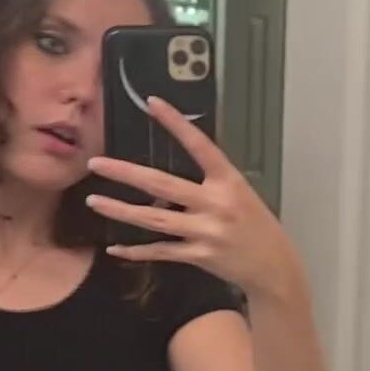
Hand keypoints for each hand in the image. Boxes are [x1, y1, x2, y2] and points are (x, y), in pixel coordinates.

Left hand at [86, 97, 306, 301]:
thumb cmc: (257, 226)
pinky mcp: (199, 255)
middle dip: (126, 173)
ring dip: (121, 210)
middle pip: (163, 185)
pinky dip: (136, 251)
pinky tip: (115, 248)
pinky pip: (161, 251)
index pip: (199, 145)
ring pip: (154, 219)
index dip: (176, 123)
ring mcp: (206, 231)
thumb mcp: (240, 194)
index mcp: (228, 181)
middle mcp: (215, 204)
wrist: (275, 267)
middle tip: (96, 163)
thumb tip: (165, 183)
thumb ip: (208, 185)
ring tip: (94, 201)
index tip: (152, 103)